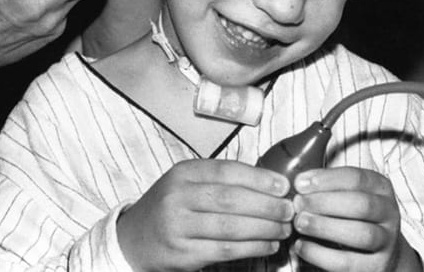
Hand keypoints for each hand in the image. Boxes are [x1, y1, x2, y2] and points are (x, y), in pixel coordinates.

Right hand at [117, 159, 293, 271]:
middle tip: (289, 209)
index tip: (283, 185)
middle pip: (230, 199)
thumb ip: (219, 180)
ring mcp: (178, 226)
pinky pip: (225, 250)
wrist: (134, 238)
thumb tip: (268, 182)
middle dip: (266, 205)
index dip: (258, 178)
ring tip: (283, 228)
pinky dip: (252, 247)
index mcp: (182, 173)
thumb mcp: (186, 183)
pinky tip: (268, 245)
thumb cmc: (170, 207)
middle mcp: (177, 197)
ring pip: (230, 227)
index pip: (226, 171)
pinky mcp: (182, 253)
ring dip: (264, 228)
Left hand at [291, 167, 420, 271]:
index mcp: (380, 188)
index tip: (300, 183)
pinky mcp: (376, 267)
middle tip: (298, 204)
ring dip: (325, 227)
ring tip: (299, 223)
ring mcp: (386, 242)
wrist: (378, 252)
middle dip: (324, 203)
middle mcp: (388, 213)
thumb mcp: (346, 193)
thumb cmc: (351, 215)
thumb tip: (297, 183)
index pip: (356, 178)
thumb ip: (326, 186)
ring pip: (361, 234)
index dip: (326, 180)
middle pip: (361, 205)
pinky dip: (320, 254)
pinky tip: (301, 246)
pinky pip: (349, 262)